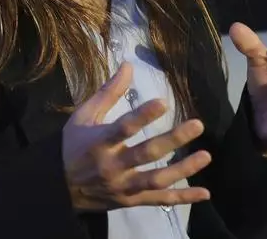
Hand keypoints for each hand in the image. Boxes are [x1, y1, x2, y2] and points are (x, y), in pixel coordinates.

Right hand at [62, 62, 212, 210]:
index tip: (164, 102)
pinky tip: (204, 194)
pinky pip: (159, 200)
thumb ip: (108, 92)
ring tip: (206, 155)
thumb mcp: (83, 116)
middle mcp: (112, 166)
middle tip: (197, 125)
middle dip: (173, 140)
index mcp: (99, 142)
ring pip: (156, 179)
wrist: (59, 187)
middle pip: (146, 154)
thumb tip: (129, 65)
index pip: (124, 128)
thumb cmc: (72, 145)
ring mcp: (123, 186)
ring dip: (183, 169)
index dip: (143, 115)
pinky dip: (182, 198)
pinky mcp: (130, 200)